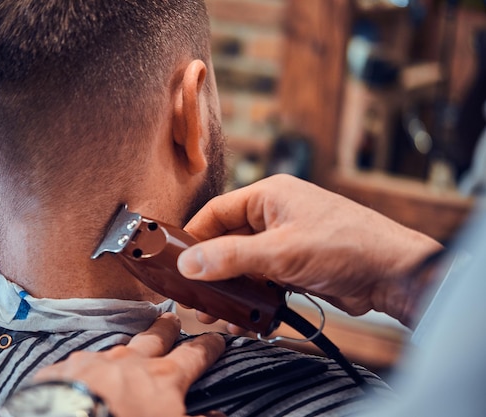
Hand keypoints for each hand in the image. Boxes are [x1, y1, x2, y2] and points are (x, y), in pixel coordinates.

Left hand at [33, 313, 225, 416]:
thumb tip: (218, 416)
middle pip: (156, 337)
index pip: (194, 356)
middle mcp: (131, 360)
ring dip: (126, 347)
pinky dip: (88, 367)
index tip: (216, 339)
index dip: (208, 347)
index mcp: (163, 377)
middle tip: (172, 319)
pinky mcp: (66, 368)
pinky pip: (81, 362)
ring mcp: (96, 360)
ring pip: (117, 347)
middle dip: (167, 328)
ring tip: (129, 348)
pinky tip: (84, 374)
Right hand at [178, 174, 443, 326]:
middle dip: (211, 272)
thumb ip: (230, 257)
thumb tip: (187, 263)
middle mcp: (275, 215)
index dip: (193, 237)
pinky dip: (253, 298)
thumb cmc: (346, 245)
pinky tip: (246, 319)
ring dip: (232, 289)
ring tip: (217, 315)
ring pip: (244, 264)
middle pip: (227, 241)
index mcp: (269, 196)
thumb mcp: (280, 252)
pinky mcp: (296, 265)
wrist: (393, 273)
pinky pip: (263, 280)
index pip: (216, 212)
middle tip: (196, 298)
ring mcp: (286, 241)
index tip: (175, 262)